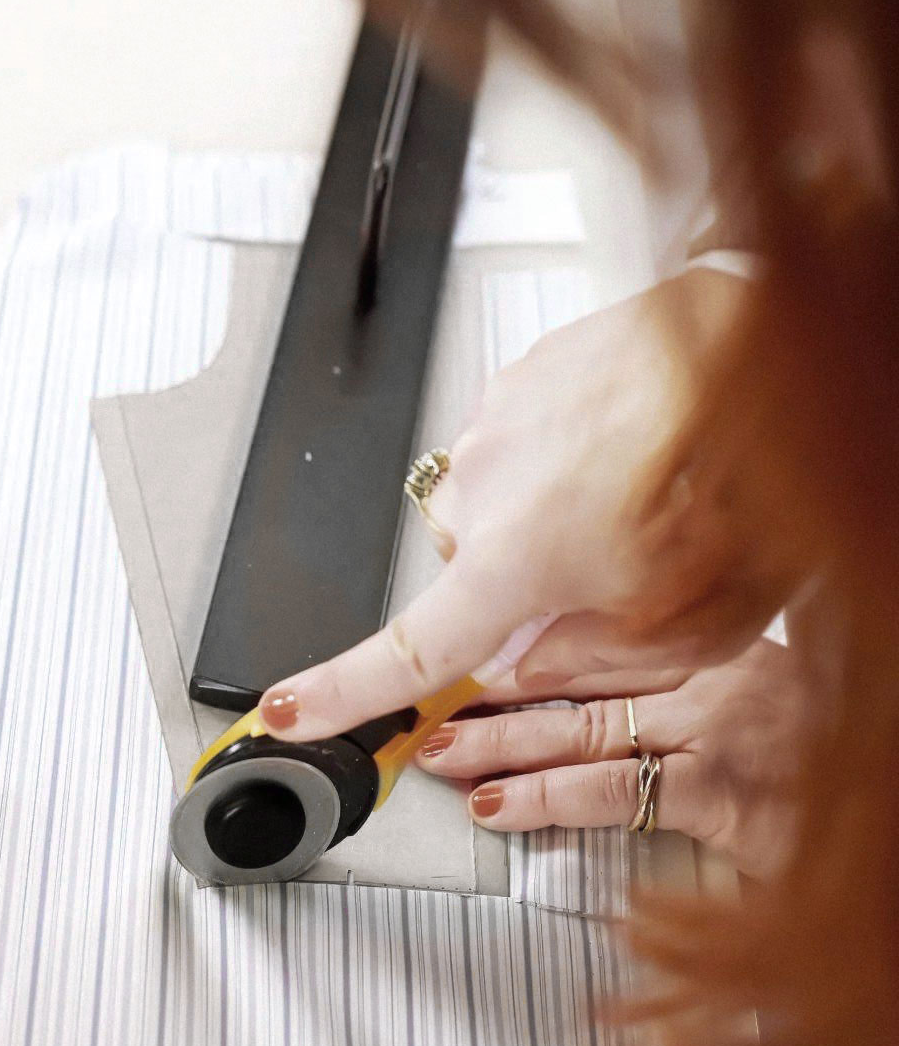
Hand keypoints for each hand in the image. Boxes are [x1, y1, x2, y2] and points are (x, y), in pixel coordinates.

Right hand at [260, 268, 753, 740]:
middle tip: (615, 574)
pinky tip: (633, 450)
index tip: (288, 710)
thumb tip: (530, 661)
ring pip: (494, 507)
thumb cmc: (745, 473)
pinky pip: (518, 444)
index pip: (408, 652)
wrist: (757, 335)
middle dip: (522, 589)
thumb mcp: (691, 624)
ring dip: (546, 518)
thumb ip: (588, 662)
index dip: (340, 692)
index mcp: (515, 564)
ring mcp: (494, 423)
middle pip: (467, 573)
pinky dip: (561, 461)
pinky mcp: (517, 377)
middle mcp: (484, 489)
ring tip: (640, 497)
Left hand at [417, 638, 804, 877]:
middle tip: (430, 703)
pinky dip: (546, 797)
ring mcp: (720, 727)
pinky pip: (612, 789)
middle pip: (581, 675)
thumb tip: (607, 709)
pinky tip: (499, 806)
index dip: (529, 647)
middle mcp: (718, 674)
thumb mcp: (762, 709)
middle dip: (496, 692)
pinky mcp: (723, 789)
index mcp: (723, 647)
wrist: (889, 827)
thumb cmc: (829, 766)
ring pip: (582, 726)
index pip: (606, 635)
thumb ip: (687, 698)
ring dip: (500, 741)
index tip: (471, 656)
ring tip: (440, 754)